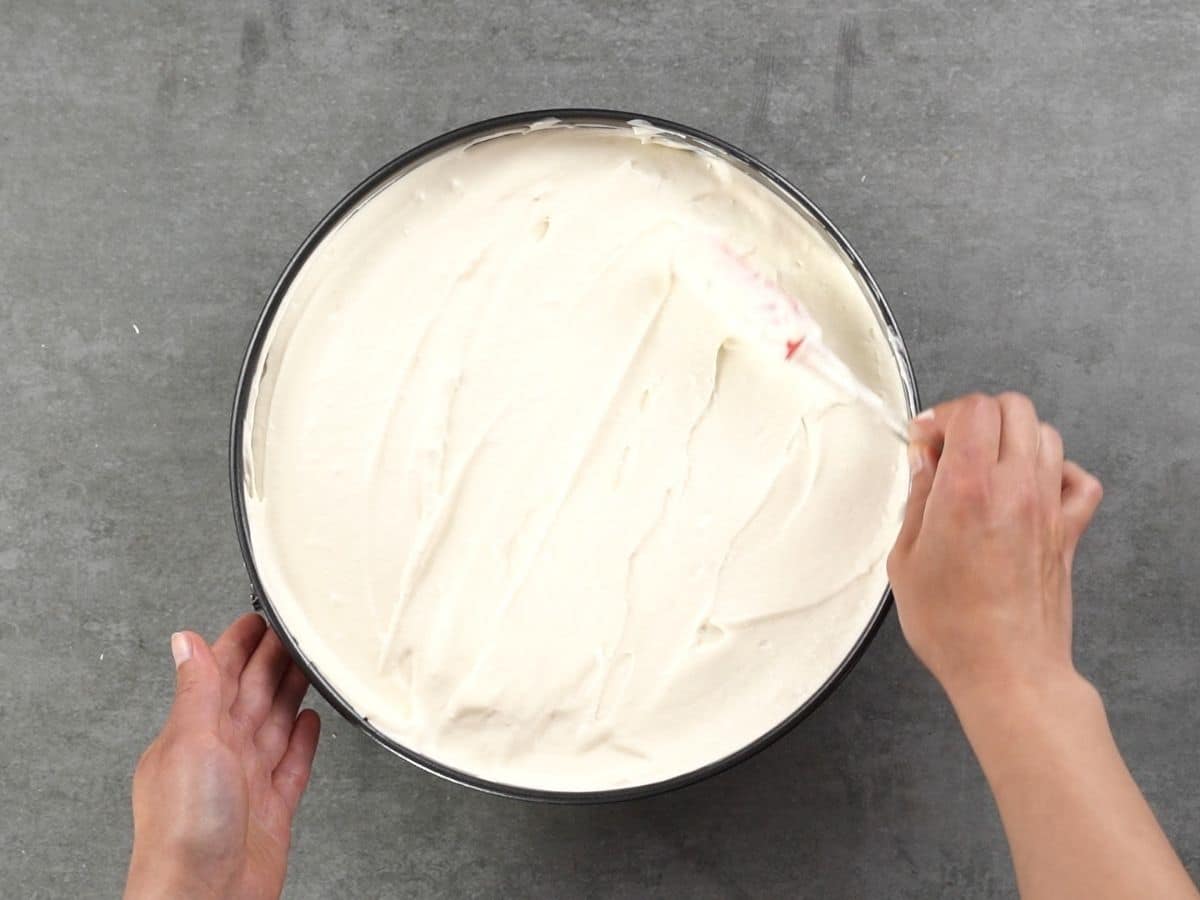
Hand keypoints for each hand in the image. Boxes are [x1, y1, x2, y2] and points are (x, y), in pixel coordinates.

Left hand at [125, 615, 320, 899]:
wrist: (205, 899)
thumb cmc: (185, 833)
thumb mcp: (190, 743)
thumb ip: (196, 690)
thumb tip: (186, 641)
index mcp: (193, 733)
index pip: (220, 673)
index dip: (241, 642)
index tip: (260, 615)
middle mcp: (219, 753)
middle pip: (254, 691)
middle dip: (274, 658)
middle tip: (297, 629)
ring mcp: (247, 780)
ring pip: (277, 721)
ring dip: (293, 689)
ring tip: (310, 663)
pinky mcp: (273, 807)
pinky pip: (293, 762)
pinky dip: (305, 738)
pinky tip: (312, 723)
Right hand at [887, 393, 1103, 703]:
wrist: (1006, 669)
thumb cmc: (952, 625)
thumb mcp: (906, 559)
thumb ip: (917, 499)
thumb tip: (923, 462)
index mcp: (968, 488)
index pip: (972, 409)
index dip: (943, 415)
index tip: (924, 440)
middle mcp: (1015, 487)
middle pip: (1012, 408)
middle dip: (977, 417)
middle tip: (950, 448)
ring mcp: (1048, 506)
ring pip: (1046, 434)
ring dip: (1013, 439)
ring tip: (986, 467)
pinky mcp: (1069, 531)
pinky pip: (1080, 479)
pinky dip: (1058, 471)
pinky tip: (1031, 489)